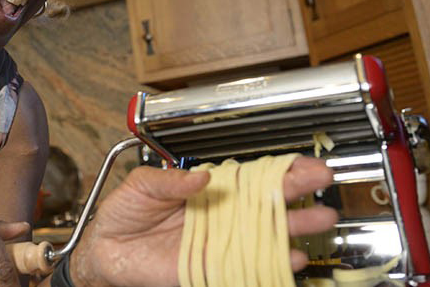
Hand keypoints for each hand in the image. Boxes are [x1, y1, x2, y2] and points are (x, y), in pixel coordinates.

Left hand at [70, 157, 336, 286]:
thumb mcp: (141, 186)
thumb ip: (169, 181)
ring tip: (320, 218)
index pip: (249, 176)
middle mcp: (220, 214)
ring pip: (264, 233)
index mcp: (208, 189)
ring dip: (294, 227)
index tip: (301, 162)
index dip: (276, 168)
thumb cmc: (124, 213)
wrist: (107, 249)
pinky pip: (247, 265)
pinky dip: (272, 261)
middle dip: (295, 190)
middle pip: (264, 201)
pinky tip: (292, 256)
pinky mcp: (212, 267)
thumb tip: (201, 178)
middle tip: (322, 180)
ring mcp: (220, 241)